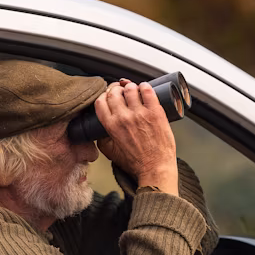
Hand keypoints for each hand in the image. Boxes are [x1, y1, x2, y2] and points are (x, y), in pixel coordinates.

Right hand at [94, 79, 178, 195]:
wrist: (155, 168)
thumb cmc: (135, 162)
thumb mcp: (110, 153)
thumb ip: (101, 140)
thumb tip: (99, 130)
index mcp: (111, 126)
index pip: (100, 101)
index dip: (104, 96)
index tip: (109, 97)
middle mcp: (124, 117)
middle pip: (114, 92)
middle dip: (116, 89)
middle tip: (121, 92)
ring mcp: (140, 113)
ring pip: (130, 88)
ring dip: (131, 87)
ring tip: (134, 91)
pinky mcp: (155, 112)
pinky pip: (148, 91)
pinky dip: (145, 86)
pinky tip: (145, 89)